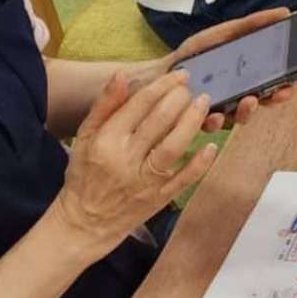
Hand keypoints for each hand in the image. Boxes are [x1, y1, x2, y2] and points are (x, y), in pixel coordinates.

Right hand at [53, 72, 217, 259]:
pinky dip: (201, 162)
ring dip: (193, 122)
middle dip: (180, 98)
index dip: (163, 85)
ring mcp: (144, 181)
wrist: (84, 223)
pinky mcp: (159, 198)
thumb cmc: (85, 174)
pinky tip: (212, 145)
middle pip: (159, 121)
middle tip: (192, 87)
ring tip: (204, 104)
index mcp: (106, 141)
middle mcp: (125, 160)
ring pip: (174, 147)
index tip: (180, 75)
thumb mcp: (85, 138)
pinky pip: (185, 179)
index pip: (139, 104)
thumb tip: (121, 74)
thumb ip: (104, 105)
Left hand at [158, 6, 296, 130]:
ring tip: (247, 102)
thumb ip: (252, 24)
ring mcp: (220, 111)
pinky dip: (215, 122)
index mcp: (245, 77)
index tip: (290, 84)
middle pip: (261, 103)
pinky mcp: (200, 122)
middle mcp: (236, 96)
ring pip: (240, 118)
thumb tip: (284, 12)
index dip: (284, 87)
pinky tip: (214, 114)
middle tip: (276, 94)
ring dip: (247, 112)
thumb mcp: (224, 33)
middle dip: (271, 100)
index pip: (272, 84)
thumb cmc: (195, 53)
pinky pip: (211, 126)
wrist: (161, 70)